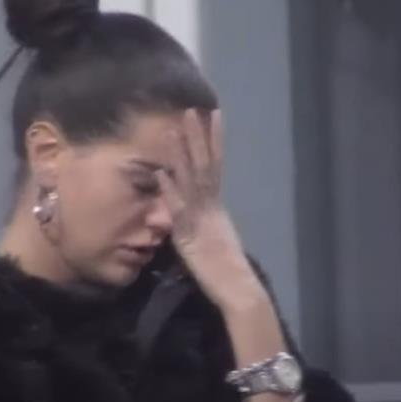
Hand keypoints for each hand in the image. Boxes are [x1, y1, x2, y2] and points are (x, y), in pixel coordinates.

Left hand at [155, 109, 262, 308]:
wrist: (239, 291)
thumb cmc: (227, 272)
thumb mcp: (214, 240)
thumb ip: (203, 224)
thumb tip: (193, 215)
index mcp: (217, 208)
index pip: (215, 167)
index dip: (212, 142)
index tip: (211, 117)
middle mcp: (212, 207)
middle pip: (204, 166)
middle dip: (197, 138)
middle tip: (191, 111)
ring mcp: (202, 219)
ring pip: (191, 181)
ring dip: (181, 155)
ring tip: (173, 130)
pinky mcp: (191, 236)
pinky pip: (179, 210)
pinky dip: (170, 190)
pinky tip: (161, 173)